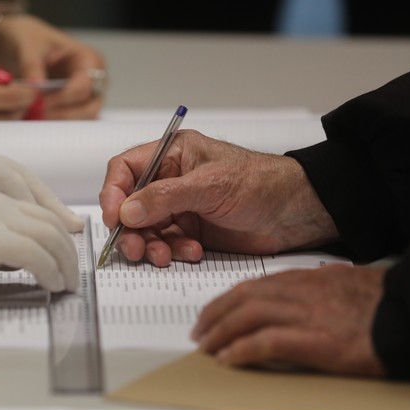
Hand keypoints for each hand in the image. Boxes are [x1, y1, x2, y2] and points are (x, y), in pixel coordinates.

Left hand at [0, 14, 105, 118]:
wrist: (16, 42)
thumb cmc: (27, 37)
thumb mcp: (26, 44)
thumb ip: (32, 64)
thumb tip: (35, 86)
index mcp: (89, 59)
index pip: (85, 86)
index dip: (62, 97)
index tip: (38, 102)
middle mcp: (93, 80)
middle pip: (89, 108)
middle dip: (62, 115)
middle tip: (34, 116)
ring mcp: (84, 96)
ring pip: (81, 120)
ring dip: (57, 122)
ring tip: (31, 119)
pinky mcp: (71, 107)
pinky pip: (68, 122)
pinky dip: (52, 125)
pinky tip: (32, 121)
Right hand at [0, 184, 78, 300]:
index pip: (29, 206)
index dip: (51, 227)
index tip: (61, 249)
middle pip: (46, 218)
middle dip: (65, 245)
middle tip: (72, 270)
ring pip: (49, 235)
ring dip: (64, 262)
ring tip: (67, 284)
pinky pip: (37, 255)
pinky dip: (51, 271)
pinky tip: (52, 286)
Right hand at [98, 130, 337, 265]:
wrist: (296, 212)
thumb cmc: (261, 183)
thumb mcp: (211, 185)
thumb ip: (166, 197)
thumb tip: (127, 210)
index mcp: (173, 154)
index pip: (126, 169)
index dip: (113, 193)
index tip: (114, 218)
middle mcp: (171, 179)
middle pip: (131, 204)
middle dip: (131, 229)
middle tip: (136, 249)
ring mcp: (181, 207)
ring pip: (147, 229)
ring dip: (152, 245)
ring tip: (166, 255)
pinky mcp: (192, 231)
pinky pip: (167, 244)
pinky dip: (173, 252)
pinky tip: (192, 252)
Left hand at [192, 264, 386, 376]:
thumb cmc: (391, 303)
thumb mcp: (350, 284)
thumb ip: (323, 287)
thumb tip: (307, 295)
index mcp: (311, 278)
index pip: (257, 284)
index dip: (230, 298)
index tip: (216, 310)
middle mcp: (303, 291)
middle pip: (245, 297)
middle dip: (216, 313)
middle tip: (200, 330)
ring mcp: (308, 314)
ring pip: (249, 316)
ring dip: (221, 331)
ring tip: (207, 346)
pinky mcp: (315, 339)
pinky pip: (266, 342)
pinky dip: (243, 350)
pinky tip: (229, 358)